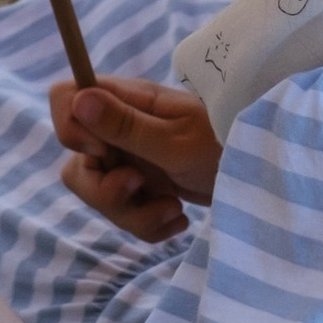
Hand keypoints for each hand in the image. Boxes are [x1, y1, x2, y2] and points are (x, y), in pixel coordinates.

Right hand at [49, 74, 220, 239]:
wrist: (257, 173)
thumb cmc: (224, 142)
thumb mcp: (176, 140)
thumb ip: (127, 125)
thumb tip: (80, 98)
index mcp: (125, 101)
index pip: (64, 98)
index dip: (71, 129)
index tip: (104, 152)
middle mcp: (118, 129)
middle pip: (76, 163)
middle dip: (104, 191)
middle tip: (140, 186)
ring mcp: (129, 160)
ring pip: (97, 195)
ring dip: (131, 214)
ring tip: (171, 209)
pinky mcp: (142, 189)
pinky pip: (122, 215)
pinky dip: (148, 224)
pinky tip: (178, 217)